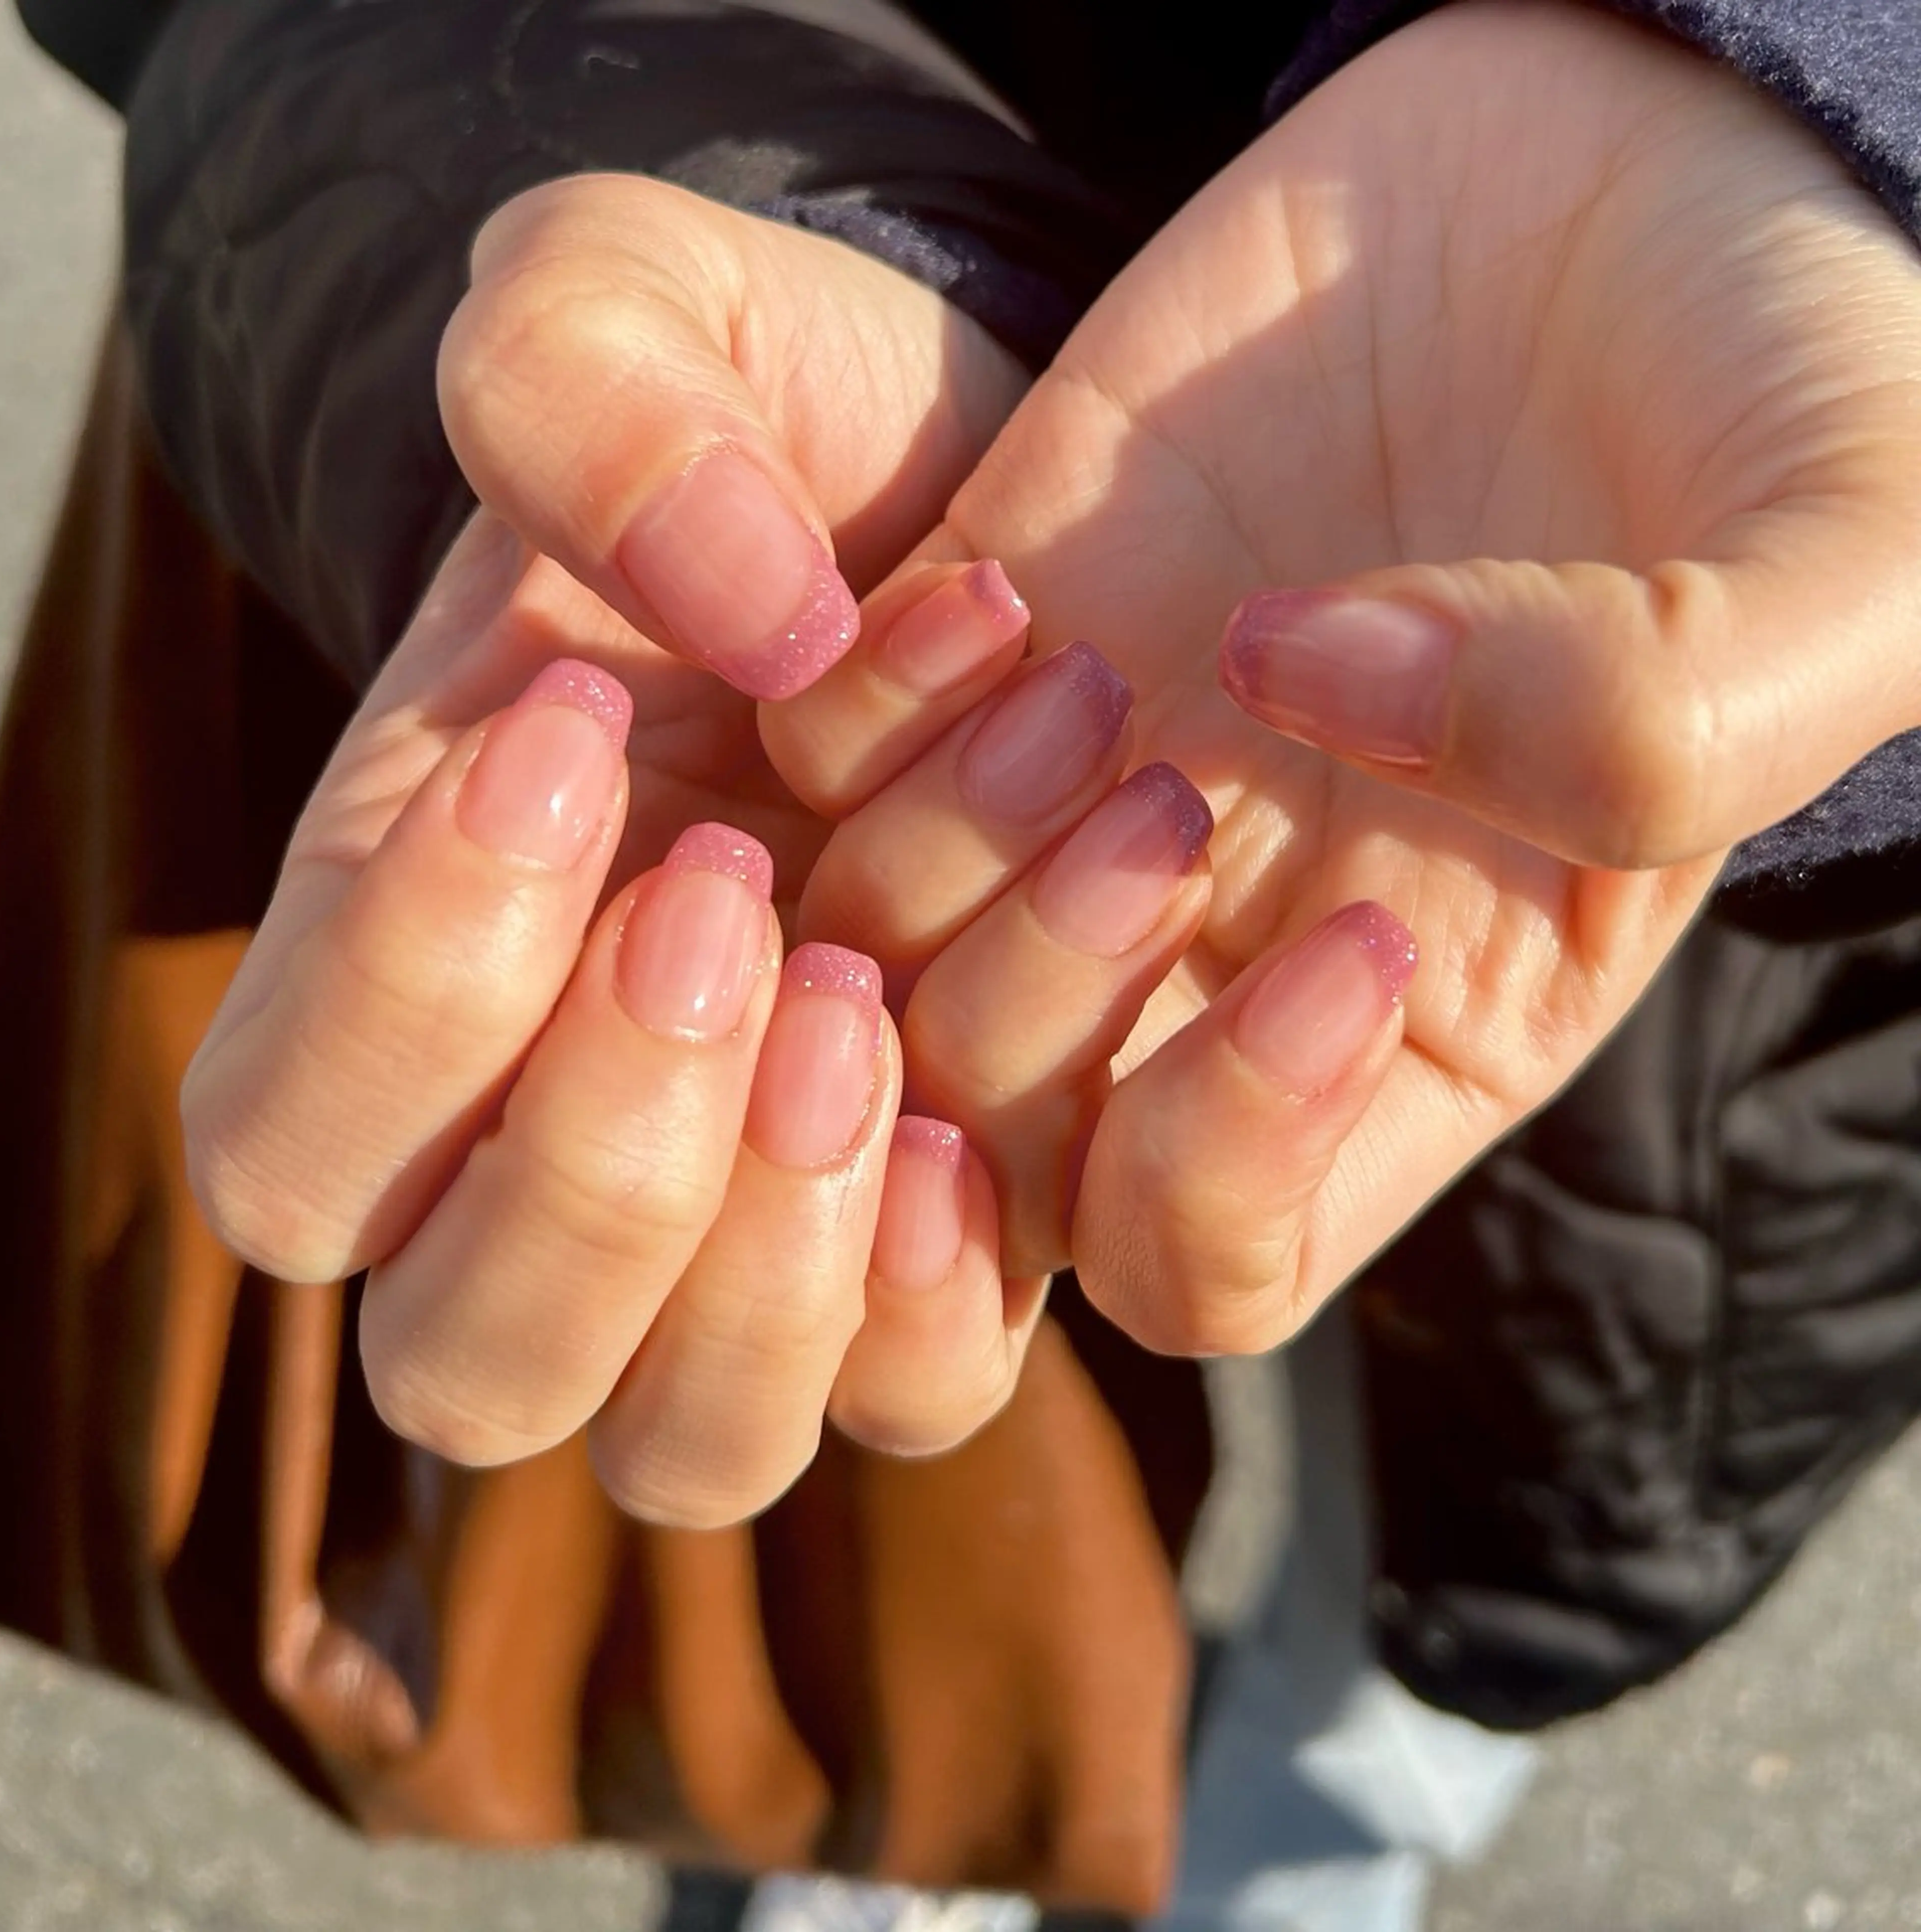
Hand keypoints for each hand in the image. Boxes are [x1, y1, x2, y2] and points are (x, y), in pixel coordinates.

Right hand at [182, 180, 1067, 1524]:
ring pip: (697, 1442)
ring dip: (795, 1255)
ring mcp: (761, 1225)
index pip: (291, 1148)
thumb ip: (583, 381)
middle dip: (605, 1167)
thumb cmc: (768, 435)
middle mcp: (559, 1150)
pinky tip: (1032, 1095)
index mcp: (414, 977)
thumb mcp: (639, 314)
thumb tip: (736, 613)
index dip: (411, 998)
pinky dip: (964, 1284)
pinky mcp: (952, 1230)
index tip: (583, 749)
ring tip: (889, 990)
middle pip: (474, 1367)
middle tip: (749, 908)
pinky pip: (924, 1383)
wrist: (966, 515)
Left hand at [765, 0, 1920, 1345]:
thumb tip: (1317, 693)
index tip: (1347, 939)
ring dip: (933, 857)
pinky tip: (998, 585)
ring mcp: (1084, 781)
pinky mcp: (992, 623)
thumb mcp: (1845, 560)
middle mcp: (1220, 934)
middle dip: (1033, 1016)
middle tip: (1173, 795)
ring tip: (1089, 670)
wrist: (1621, 162)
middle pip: (1003, 1143)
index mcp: (1424, 1017)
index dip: (1221, 1168)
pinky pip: (815, 760)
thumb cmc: (1772, 377)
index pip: (1211, 1261)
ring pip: (876, 962)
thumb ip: (1651, 712)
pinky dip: (857, 710)